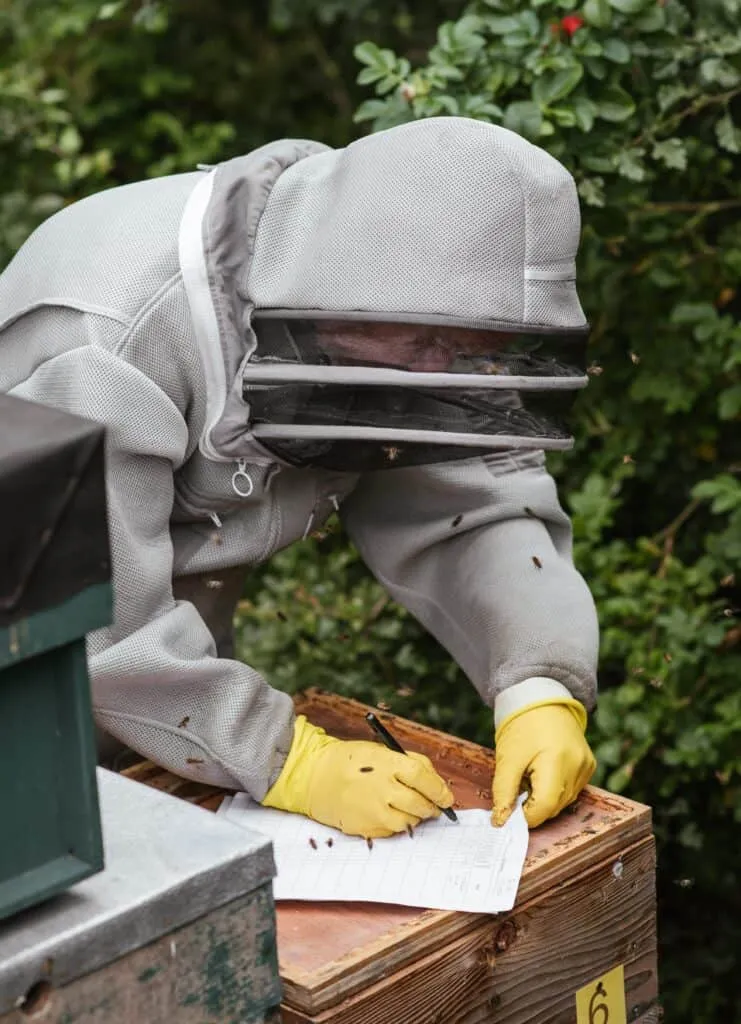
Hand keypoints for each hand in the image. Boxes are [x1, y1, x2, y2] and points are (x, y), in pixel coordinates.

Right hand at [262, 715, 453, 837]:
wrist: (314, 777)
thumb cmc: (349, 761)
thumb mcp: (381, 751)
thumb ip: (410, 763)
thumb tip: (436, 782)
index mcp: (387, 764)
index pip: (423, 778)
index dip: (439, 790)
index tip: (447, 797)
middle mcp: (381, 789)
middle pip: (420, 804)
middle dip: (432, 807)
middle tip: (435, 807)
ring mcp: (373, 811)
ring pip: (409, 822)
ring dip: (415, 817)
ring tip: (410, 808)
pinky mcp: (366, 827)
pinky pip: (392, 831)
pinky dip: (397, 824)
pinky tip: (390, 813)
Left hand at [491, 700, 595, 828]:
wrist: (541, 698)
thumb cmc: (522, 725)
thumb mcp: (507, 759)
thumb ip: (503, 792)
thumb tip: (500, 822)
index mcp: (557, 761)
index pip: (545, 807)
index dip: (525, 815)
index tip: (509, 812)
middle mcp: (578, 766)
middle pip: (555, 806)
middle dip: (533, 805)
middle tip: (517, 787)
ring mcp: (586, 766)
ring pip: (564, 800)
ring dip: (545, 798)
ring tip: (530, 775)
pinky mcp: (589, 765)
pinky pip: (572, 789)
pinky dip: (556, 788)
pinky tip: (544, 772)